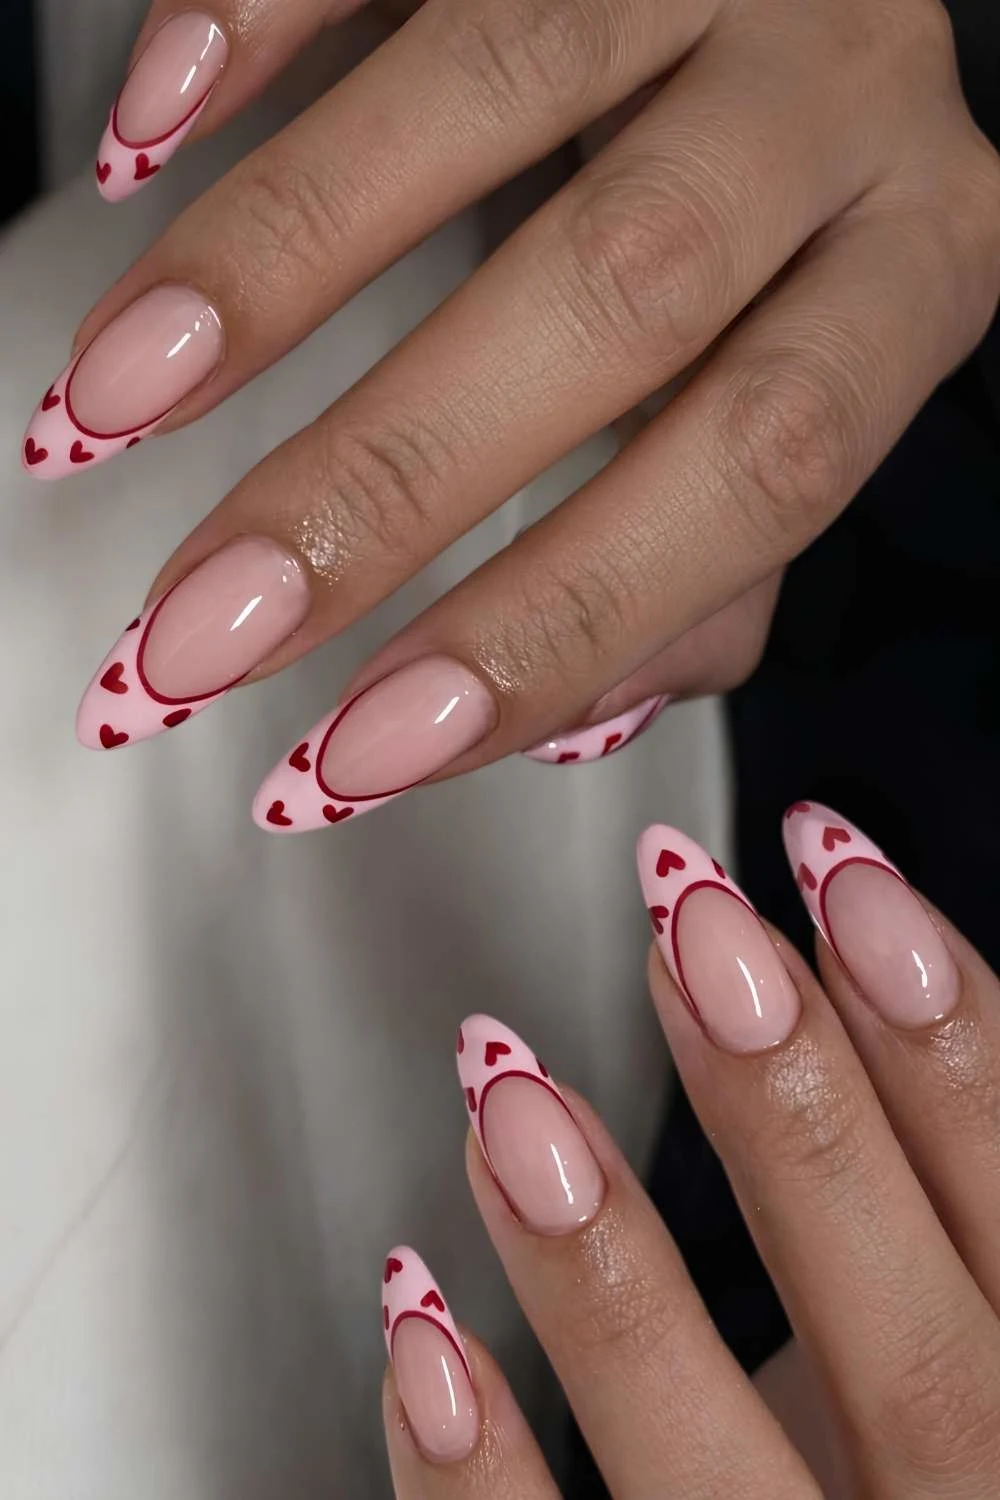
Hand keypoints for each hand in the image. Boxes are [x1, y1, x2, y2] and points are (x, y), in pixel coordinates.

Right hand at [26, 0, 999, 824]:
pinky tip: (146, 142)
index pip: (757, 473)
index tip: (363, 749)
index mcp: (916, 269)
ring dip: (280, 262)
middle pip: (623, 297)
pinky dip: (258, 16)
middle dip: (387, 482)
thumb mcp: (794, 390)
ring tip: (116, 402)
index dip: (551, 623)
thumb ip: (714, 560)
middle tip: (206, 624)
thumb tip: (564, 715)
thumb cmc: (797, 226)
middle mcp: (848, 95)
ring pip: (499, 91)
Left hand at [381, 801, 999, 1496]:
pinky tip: (420, 1315)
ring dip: (613, 1278)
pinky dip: (476, 1473)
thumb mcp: (967, 1347)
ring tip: (512, 1086)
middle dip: (804, 1121)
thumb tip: (838, 1011)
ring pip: (715, 1486)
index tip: (838, 867)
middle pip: (911, 1355)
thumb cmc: (924, 1469)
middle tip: (691, 923)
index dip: (956, 1044)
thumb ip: (925, 1229)